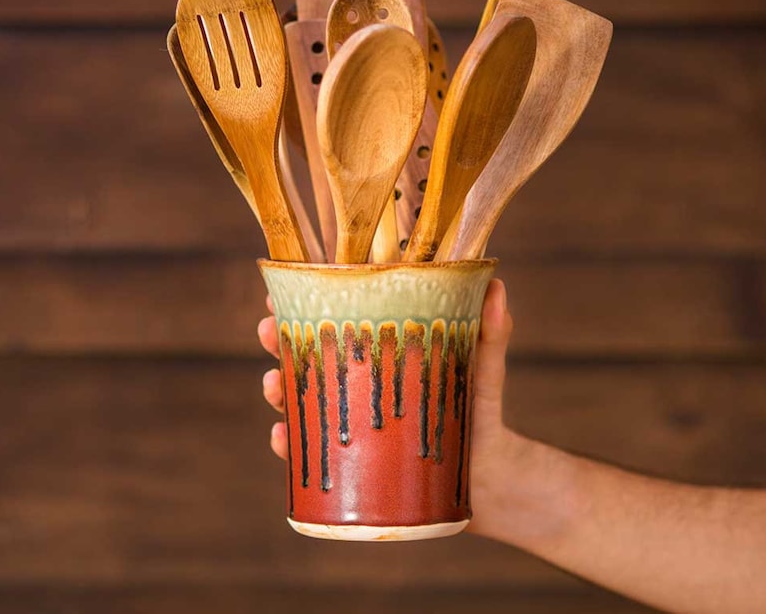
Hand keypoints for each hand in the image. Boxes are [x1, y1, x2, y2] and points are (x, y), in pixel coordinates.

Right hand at [256, 278, 514, 533]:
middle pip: (307, 356)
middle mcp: (359, 385)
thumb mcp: (482, 369)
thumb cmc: (480, 413)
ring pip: (301, 401)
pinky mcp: (352, 463)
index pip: (337, 322)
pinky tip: (282, 438)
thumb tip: (497, 285)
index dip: (303, 304)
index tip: (280, 292)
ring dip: (277, 389)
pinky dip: (290, 446)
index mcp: (381, 354)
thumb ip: (491, 332)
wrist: (492, 480)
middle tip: (268, 333)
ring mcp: (352, 423)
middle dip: (279, 342)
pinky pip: (310, 452)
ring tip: (274, 385)